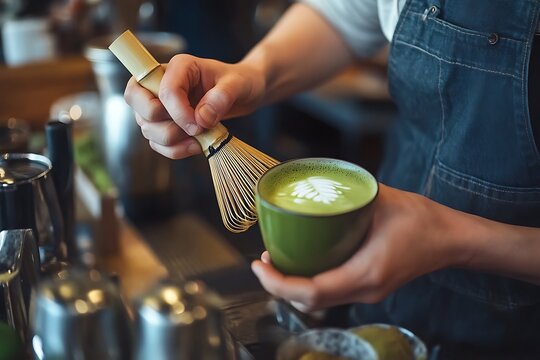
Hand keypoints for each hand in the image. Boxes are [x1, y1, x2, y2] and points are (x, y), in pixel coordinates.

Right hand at [124, 54, 265, 158]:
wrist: (243, 94)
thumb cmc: (240, 82)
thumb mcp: (239, 84)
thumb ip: (222, 96)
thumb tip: (202, 117)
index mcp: (179, 67)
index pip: (163, 89)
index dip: (178, 112)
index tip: (200, 126)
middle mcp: (162, 82)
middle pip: (136, 101)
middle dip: (161, 123)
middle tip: (193, 128)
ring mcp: (159, 104)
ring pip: (146, 127)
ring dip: (171, 141)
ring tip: (199, 138)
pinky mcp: (164, 123)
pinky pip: (157, 143)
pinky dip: (174, 150)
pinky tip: (195, 146)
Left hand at [251, 184, 462, 311]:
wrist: (449, 239)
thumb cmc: (421, 219)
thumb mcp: (381, 198)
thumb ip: (348, 191)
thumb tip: (315, 182)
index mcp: (367, 271)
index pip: (312, 291)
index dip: (279, 283)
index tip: (259, 265)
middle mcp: (365, 290)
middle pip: (309, 302)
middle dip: (278, 286)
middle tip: (263, 260)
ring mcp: (367, 293)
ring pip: (318, 303)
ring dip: (292, 287)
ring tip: (276, 263)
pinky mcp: (369, 289)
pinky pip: (331, 295)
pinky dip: (309, 285)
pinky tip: (301, 264)